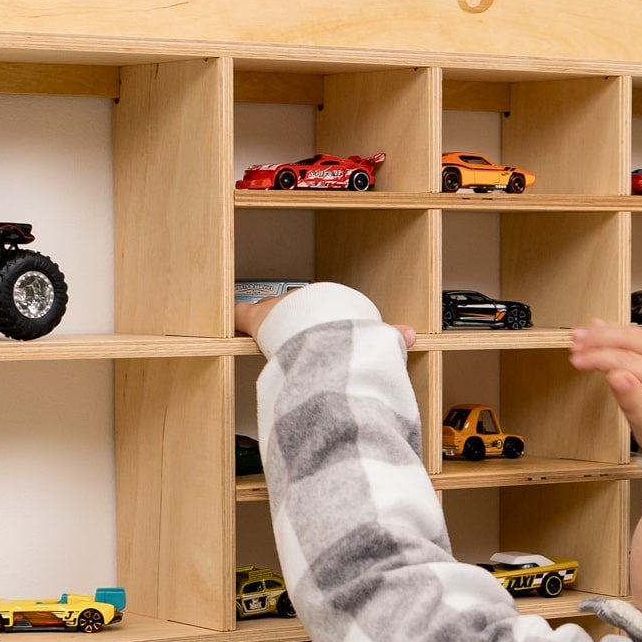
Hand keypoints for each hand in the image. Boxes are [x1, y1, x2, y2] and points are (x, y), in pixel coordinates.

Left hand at [235, 289, 415, 348]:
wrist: (320, 331)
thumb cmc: (341, 334)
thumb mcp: (373, 335)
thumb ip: (392, 337)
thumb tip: (412, 336)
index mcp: (327, 304)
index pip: (323, 311)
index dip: (322, 321)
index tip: (321, 330)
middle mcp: (303, 303)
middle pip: (296, 314)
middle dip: (296, 324)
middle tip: (296, 339)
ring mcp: (279, 309)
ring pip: (273, 316)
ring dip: (270, 324)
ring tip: (268, 336)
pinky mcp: (257, 318)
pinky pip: (241, 314)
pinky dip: (235, 315)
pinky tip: (228, 314)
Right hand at [569, 319, 641, 452]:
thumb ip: (634, 405)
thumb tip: (617, 377)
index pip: (626, 359)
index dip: (598, 356)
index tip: (576, 360)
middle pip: (632, 339)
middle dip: (600, 337)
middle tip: (575, 341)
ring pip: (636, 333)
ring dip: (607, 331)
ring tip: (581, 333)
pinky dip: (619, 331)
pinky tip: (601, 327)